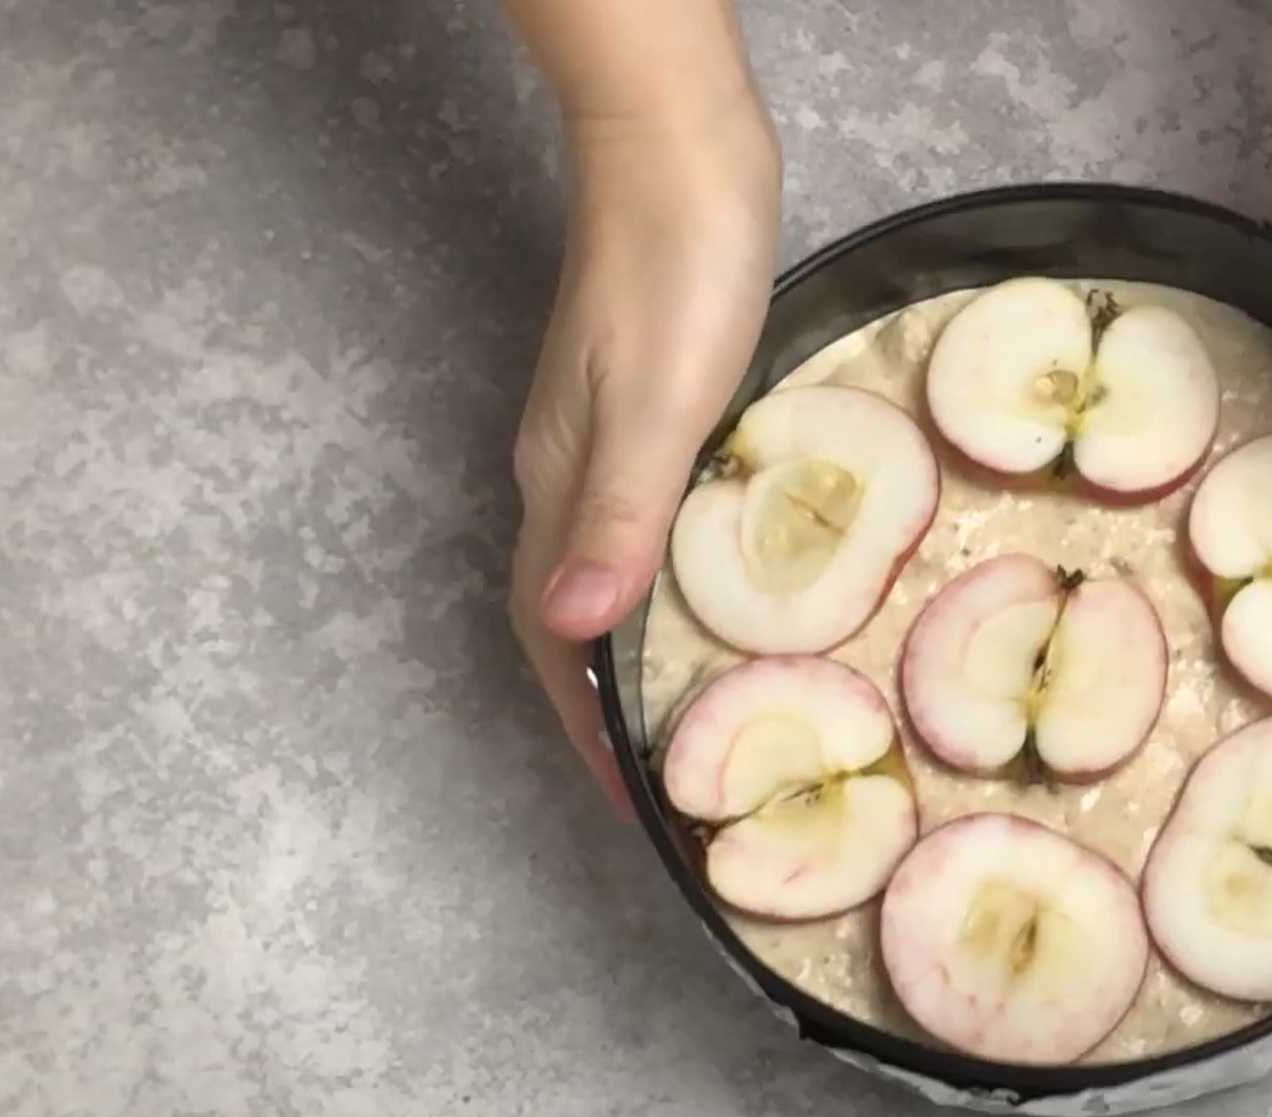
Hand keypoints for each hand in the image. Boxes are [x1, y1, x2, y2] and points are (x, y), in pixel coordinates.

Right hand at [510, 107, 777, 806]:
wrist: (679, 156)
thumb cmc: (679, 273)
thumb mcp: (660, 404)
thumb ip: (620, 516)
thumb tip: (576, 633)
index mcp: (561, 487)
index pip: (559, 641)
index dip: (589, 728)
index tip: (631, 805)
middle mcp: (563, 476)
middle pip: (570, 623)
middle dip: (602, 711)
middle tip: (662, 784)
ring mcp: (595, 441)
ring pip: (601, 577)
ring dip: (630, 652)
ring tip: (686, 716)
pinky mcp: (638, 408)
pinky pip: (637, 530)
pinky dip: (663, 585)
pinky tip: (712, 594)